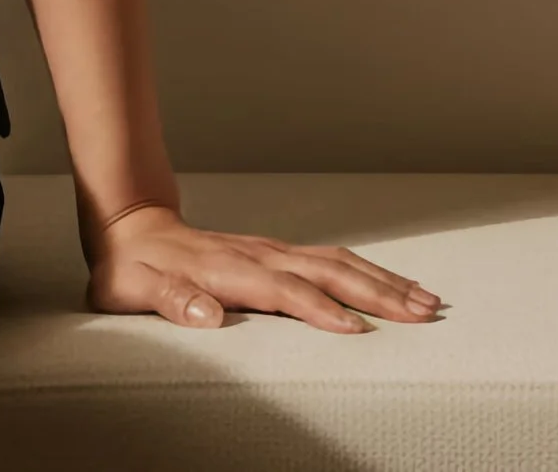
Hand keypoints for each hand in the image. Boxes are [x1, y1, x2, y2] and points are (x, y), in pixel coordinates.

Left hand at [85, 201, 442, 332]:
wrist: (131, 226)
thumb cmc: (132, 268)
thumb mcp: (134, 289)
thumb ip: (171, 301)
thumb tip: (209, 316)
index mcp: (228, 269)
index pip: (282, 291)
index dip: (318, 309)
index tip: (357, 330)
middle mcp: (257, 255)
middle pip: (325, 270)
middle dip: (376, 292)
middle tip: (423, 313)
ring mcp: (270, 251)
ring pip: (335, 262)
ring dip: (381, 280)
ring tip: (426, 300)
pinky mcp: (276, 254)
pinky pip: (329, 261)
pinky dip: (366, 272)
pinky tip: (390, 285)